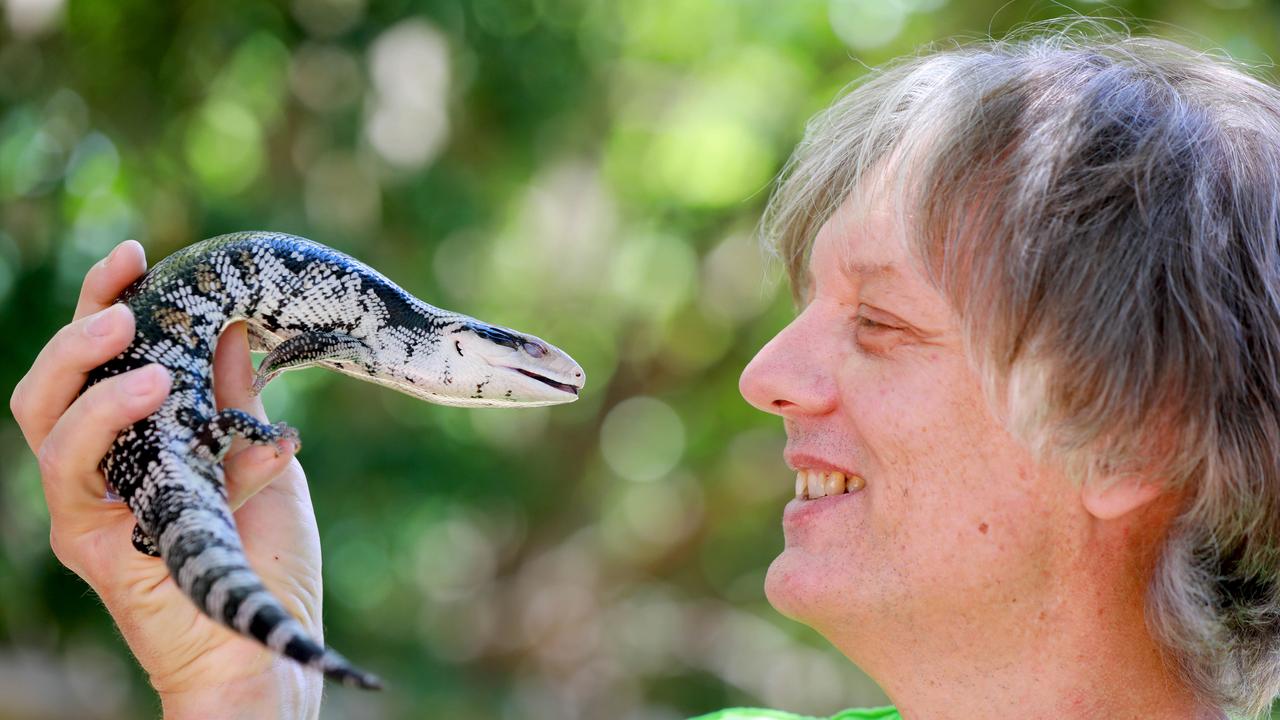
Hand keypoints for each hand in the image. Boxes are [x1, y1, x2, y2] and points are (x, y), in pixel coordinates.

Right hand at [9, 240, 323, 716]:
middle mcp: (100, 469)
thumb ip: (236, 399)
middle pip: (54, 383)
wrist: (269, 637)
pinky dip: (109, 426)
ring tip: (137, 341)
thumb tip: (233, 326)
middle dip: (80, 323)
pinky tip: (154, 392)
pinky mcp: (91, 544)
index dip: (107, 302)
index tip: (138, 253)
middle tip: (126, 285)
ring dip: (87, 374)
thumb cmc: (264, 551)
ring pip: (47, 424)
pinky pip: (78, 477)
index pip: (100, 361)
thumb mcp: (259, 454)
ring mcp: (88, 507)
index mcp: (137, 440)